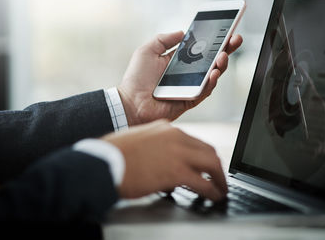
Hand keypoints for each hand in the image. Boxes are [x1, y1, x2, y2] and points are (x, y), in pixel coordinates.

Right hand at [100, 119, 227, 200]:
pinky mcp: (177, 172)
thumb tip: (163, 160)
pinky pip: (203, 182)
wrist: (104, 162)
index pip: (193, 140)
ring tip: (220, 188)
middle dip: (216, 165)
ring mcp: (178, 153)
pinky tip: (214, 196)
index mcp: (166, 128)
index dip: (203, 155)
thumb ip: (156, 146)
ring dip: (219, 178)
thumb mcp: (139, 140)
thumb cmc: (114, 153)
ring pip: (211, 163)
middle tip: (218, 176)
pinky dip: (213, 190)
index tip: (205, 164)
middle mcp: (176, 136)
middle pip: (208, 150)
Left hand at [117, 31, 242, 125]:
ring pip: (212, 75)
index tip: (225, 30)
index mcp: (178, 61)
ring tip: (223, 56)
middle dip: (226, 49)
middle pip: (212, 60)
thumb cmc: (136, 79)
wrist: (131, 103)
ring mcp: (190, 87)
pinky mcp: (191, 100)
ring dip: (220, 64)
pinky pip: (205, 91)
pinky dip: (211, 82)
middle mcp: (187, 73)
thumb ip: (164, 39)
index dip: (213, 40)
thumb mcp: (147, 51)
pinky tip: (214, 73)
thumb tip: (182, 32)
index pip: (200, 48)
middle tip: (235, 39)